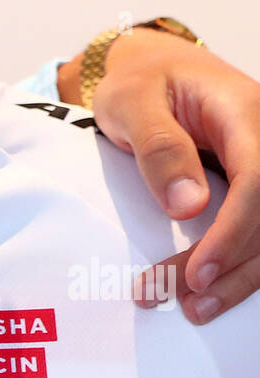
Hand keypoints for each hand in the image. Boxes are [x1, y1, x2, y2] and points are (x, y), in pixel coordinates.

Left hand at [58, 30, 259, 323]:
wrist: (156, 68)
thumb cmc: (141, 80)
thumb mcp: (130, 100)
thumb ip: (158, 146)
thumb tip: (187, 205)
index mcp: (243, 111)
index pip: (258, 178)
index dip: (233, 232)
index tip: (199, 272)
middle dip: (232, 265)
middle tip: (186, 302)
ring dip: (240, 276)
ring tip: (195, 309)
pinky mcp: (259, 189)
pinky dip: (242, 264)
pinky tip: (215, 292)